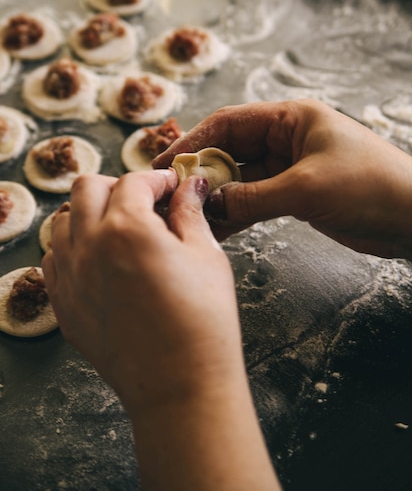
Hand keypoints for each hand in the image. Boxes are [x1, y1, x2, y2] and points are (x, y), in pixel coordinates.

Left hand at [42, 170, 240, 410]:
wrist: (179, 384)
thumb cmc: (202, 321)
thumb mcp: (206, 256)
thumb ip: (190, 213)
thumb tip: (189, 187)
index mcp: (127, 227)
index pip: (134, 181)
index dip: (158, 179)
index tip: (172, 187)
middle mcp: (89, 245)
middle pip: (87, 188)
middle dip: (117, 186)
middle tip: (144, 201)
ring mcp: (70, 276)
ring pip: (62, 220)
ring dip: (88, 213)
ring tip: (118, 228)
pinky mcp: (64, 305)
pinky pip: (53, 259)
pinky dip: (72, 248)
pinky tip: (99, 259)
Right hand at [153, 99, 411, 260]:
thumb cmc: (371, 187)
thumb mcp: (306, 188)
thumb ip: (253, 196)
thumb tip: (209, 205)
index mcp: (291, 119)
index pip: (229, 123)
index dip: (194, 141)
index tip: (166, 163)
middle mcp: (287, 138)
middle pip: (231, 150)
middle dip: (202, 172)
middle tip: (171, 194)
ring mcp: (290, 167)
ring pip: (241, 179)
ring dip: (218, 197)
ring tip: (187, 216)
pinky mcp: (296, 194)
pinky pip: (256, 200)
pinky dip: (237, 213)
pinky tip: (216, 229)